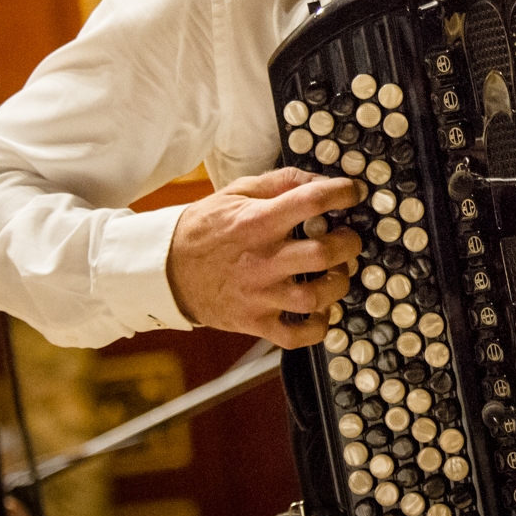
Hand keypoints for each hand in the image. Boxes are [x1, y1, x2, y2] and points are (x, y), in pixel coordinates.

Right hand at [167, 167, 361, 348]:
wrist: (165, 269)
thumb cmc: (206, 228)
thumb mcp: (238, 192)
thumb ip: (281, 182)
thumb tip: (320, 179)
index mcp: (257, 222)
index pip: (311, 201)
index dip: (342, 193)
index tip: (351, 193)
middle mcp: (262, 259)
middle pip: (323, 254)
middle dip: (349, 244)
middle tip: (347, 239)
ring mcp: (258, 295)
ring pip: (315, 297)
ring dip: (337, 284)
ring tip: (335, 273)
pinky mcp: (254, 322)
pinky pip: (296, 335)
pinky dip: (317, 327)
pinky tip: (320, 310)